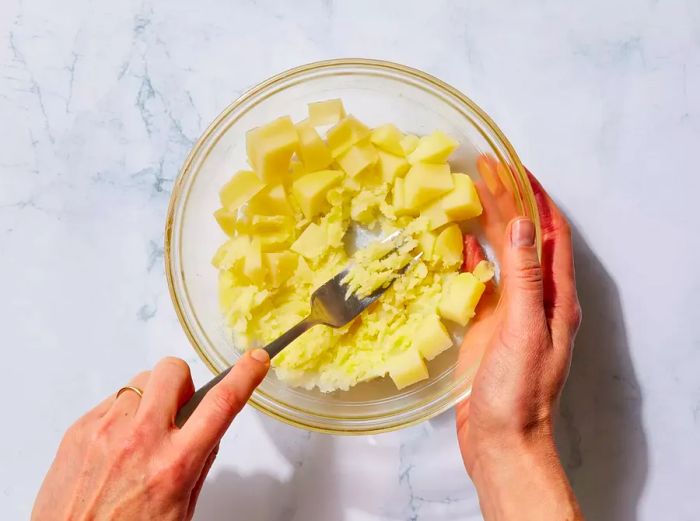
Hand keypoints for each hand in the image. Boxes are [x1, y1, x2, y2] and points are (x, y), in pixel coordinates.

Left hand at [32, 350, 269, 520]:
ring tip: (142, 434)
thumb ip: (199, 462)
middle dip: (183, 383)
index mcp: (174, 464)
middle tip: (179, 409)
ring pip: (141, 381)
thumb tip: (210, 427)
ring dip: (151, 399)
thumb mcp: (181, 508)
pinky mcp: (80, 429)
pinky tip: (118, 444)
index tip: (256, 359)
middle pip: (173, 371)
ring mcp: (106, 431)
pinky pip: (113, 399)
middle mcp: (140, 440)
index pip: (221, 405)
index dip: (245, 376)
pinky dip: (123, 414)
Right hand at [456, 170, 582, 519]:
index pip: (549, 233)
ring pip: (504, 254)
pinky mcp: (487, 323)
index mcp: (554, 297)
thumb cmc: (518, 392)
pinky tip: (461, 240)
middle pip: (525, 237)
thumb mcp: (523, 330)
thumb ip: (524, 278)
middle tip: (484, 167)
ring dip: (491, 222)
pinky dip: (473, 255)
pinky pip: (482, 280)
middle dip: (509, 200)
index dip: (534, 197)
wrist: (500, 440)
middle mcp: (536, 298)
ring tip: (472, 192)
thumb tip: (523, 224)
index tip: (512, 167)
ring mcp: (510, 310)